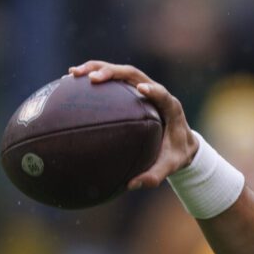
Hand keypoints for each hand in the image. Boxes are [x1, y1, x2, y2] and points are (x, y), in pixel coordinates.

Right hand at [68, 61, 198, 189]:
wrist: (182, 143)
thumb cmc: (176, 154)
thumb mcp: (170, 166)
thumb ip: (155, 176)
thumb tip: (132, 185)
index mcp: (170, 108)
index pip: (162, 94)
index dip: (153, 90)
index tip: (141, 90)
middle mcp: (157, 92)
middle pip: (135, 74)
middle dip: (113, 72)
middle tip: (92, 78)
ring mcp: (144, 88)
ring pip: (122, 72)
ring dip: (98, 68)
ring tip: (73, 73)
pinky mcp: (133, 90)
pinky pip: (114, 79)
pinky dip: (94, 75)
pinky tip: (70, 80)